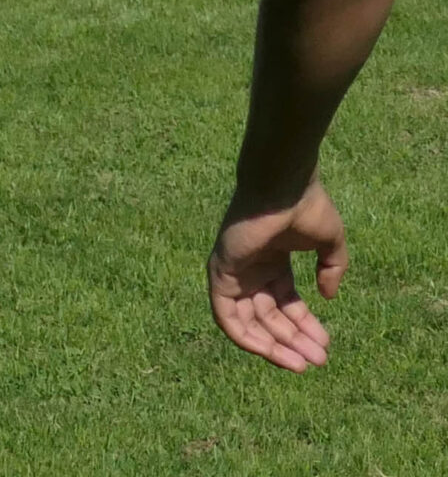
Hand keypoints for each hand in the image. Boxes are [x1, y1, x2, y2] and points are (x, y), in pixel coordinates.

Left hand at [208, 181, 345, 371]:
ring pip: (248, 321)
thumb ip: (331, 270)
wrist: (283, 186)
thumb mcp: (329, 244)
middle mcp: (251, 268)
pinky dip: (245, 337)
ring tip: (302, 363)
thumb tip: (328, 296)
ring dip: (273, 346)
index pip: (285, 303)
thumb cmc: (305, 206)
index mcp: (273, 260)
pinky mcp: (220, 273)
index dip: (304, 326)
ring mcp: (234, 270)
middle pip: (268, 316)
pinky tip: (272, 352)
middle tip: (318, 361)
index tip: (325, 346)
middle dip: (293, 341)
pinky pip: (225, 315)